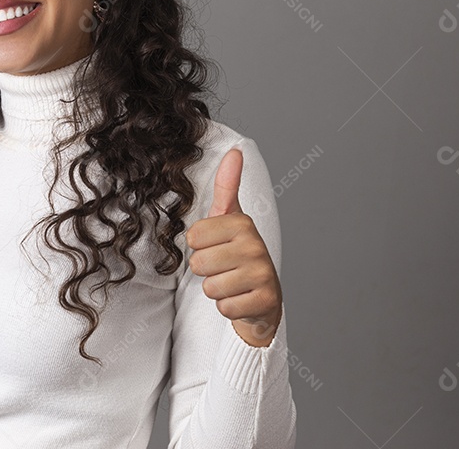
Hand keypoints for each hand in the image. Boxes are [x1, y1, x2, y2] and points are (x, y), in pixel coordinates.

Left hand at [185, 147, 282, 347]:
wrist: (263, 298)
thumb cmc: (238, 255)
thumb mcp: (229, 219)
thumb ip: (227, 186)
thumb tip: (235, 150)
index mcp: (242, 223)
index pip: (192, 237)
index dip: (199, 247)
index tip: (217, 247)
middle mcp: (255, 245)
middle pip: (199, 263)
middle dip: (207, 271)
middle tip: (225, 269)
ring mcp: (263, 274)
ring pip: (210, 287)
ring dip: (217, 290)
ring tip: (233, 284)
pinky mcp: (265, 301)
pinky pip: (224, 307)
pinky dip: (228, 307)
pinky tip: (242, 299)